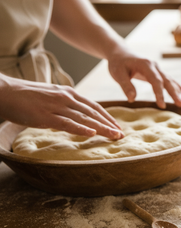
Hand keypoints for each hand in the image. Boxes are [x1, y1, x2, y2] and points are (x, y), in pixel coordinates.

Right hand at [0, 76, 123, 138]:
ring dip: (101, 128)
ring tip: (114, 136)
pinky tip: (91, 134)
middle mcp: (66, 98)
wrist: (4, 91)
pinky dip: (80, 129)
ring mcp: (56, 106)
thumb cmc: (26, 96)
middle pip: (93, 113)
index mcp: (69, 93)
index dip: (107, 117)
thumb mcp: (51, 97)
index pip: (93, 106)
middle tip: (121, 135)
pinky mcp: (45, 116)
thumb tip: (76, 115)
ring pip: (84, 119)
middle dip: (109, 124)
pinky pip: (66, 123)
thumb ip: (65, 105)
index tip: (117, 126)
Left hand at [107, 49, 180, 108]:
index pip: (155, 80)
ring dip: (177, 91)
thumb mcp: (118, 74)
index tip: (162, 105)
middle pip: (166, 81)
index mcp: (146, 65)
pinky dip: (177, 86)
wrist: (120, 53)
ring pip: (169, 81)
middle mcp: (154, 66)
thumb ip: (126, 86)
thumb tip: (132, 99)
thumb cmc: (118, 64)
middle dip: (174, 93)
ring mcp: (157, 68)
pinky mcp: (157, 72)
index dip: (159, 93)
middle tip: (180, 104)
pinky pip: (169, 80)